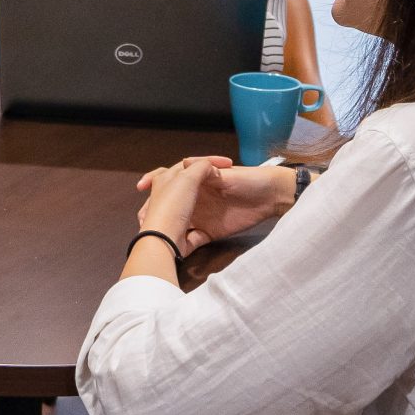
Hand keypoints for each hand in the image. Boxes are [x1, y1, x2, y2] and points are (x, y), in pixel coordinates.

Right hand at [136, 155, 292, 244]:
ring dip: (166, 229)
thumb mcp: (227, 173)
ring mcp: (202, 216)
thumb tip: (186, 165)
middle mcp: (195, 198)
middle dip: (154, 212)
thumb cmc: (250, 180)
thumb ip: (206, 172)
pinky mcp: (210, 232)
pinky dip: (185, 244)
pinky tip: (177, 249)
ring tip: (153, 235)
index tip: (141, 187)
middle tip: (142, 220)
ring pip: (177, 223)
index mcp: (196, 181)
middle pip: (169, 205)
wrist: (272, 196)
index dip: (155, 183)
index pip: (171, 180)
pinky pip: (193, 240)